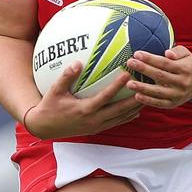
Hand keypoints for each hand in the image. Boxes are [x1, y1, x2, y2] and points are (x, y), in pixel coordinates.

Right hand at [24, 62, 142, 138]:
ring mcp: (96, 126)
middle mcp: (93, 120)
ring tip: (147, 98)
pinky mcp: (97, 129)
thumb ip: (67, 77)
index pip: (105, 97)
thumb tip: (77, 62)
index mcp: (84, 110)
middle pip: (119, 110)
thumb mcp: (55, 91)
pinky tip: (136, 110)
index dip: (117, 86)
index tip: (128, 75)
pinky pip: (116, 123)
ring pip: (120, 118)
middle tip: (147, 88)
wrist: (44, 128)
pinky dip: (127, 116)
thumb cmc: (49, 106)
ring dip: (134, 108)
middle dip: (134, 100)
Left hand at [125, 45, 191, 107]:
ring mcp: (177, 95)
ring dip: (143, 88)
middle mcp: (182, 82)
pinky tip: (137, 96)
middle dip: (144, 69)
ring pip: (158, 92)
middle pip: (160, 76)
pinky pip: (159, 103)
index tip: (137, 54)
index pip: (165, 63)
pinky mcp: (173, 104)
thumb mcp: (187, 55)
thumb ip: (177, 51)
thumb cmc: (187, 66)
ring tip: (129, 83)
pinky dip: (148, 100)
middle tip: (130, 63)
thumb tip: (167, 53)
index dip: (151, 59)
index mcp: (185, 69)